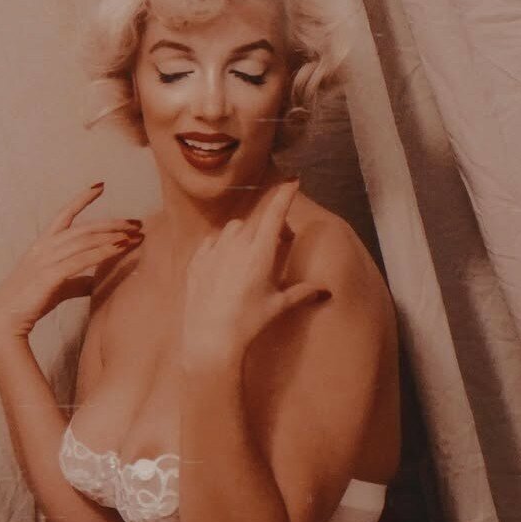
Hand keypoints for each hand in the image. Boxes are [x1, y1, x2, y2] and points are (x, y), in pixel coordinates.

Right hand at [0, 183, 142, 340]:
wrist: (4, 321)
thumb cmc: (30, 301)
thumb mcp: (57, 285)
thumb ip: (77, 279)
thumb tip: (97, 279)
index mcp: (43, 244)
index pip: (64, 214)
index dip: (82, 199)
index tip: (100, 186)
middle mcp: (45, 246)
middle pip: (85, 228)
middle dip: (113, 223)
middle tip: (138, 222)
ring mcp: (46, 259)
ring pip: (86, 240)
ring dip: (114, 236)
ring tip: (136, 234)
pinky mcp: (50, 275)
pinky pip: (82, 259)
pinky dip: (103, 252)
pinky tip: (121, 248)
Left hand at [181, 180, 329, 366]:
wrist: (210, 340)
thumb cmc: (248, 323)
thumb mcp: (277, 307)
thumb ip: (300, 293)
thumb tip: (323, 291)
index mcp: (259, 253)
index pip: (274, 214)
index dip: (284, 195)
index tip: (292, 181)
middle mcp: (236, 246)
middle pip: (256, 222)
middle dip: (269, 226)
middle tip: (278, 243)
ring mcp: (213, 252)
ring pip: (233, 228)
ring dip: (245, 233)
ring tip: (251, 253)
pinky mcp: (196, 262)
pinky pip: (212, 241)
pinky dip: (222, 244)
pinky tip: (226, 260)